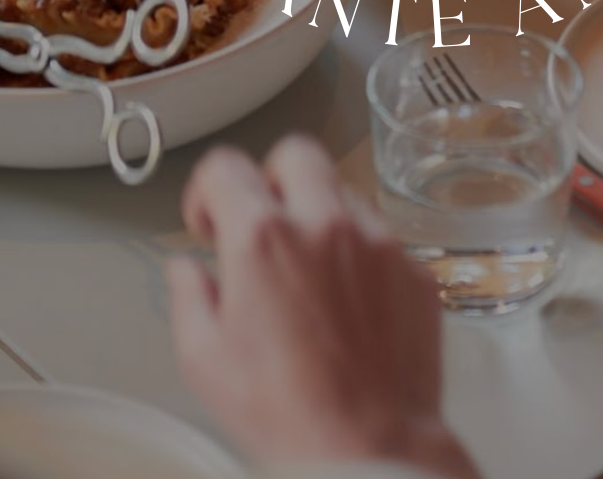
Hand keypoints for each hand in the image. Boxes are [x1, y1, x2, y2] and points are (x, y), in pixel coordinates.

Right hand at [167, 137, 480, 478]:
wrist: (368, 449)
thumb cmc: (288, 415)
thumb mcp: (204, 361)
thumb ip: (188, 298)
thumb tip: (189, 272)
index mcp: (263, 238)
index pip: (226, 165)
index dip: (207, 188)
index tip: (210, 218)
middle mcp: (324, 224)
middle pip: (295, 153)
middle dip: (271, 178)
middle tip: (263, 221)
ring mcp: (378, 242)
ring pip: (344, 191)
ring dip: (319, 215)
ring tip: (307, 270)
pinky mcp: (414, 268)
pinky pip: (383, 237)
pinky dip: (361, 255)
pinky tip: (348, 301)